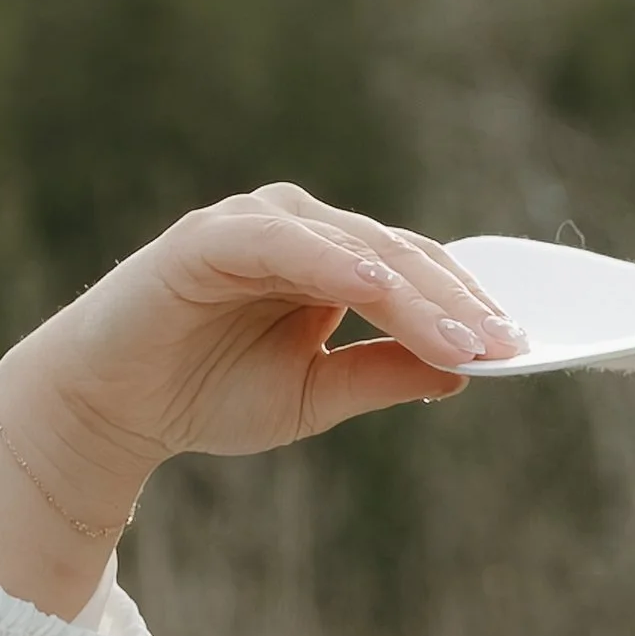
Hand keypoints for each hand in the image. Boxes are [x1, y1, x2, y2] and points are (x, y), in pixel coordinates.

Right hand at [0, 186, 523, 616]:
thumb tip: (465, 369)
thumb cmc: (207, 393)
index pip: (417, 274)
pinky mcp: (212, 237)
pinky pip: (290, 246)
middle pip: (402, 257)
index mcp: (330, 259)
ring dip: (418, 295)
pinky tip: (383, 293)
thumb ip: (385, 373)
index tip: (523, 349)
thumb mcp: (316, 396)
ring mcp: (257, 226)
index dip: (470, 309)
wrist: (112, 409)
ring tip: (469, 342)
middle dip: (461, 306)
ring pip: (360, 249)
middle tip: (511, 347)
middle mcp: (300, 230)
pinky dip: (341, 266)